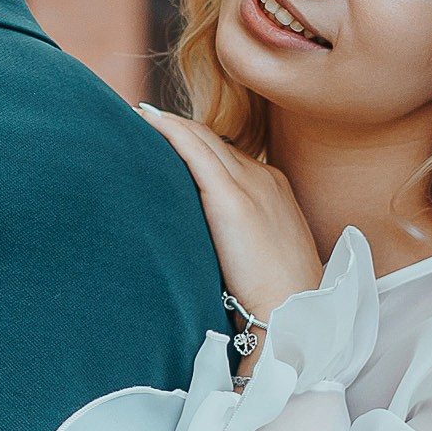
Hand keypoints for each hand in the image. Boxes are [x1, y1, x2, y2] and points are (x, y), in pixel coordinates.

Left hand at [137, 106, 325, 341]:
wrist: (294, 313)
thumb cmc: (275, 298)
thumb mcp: (260, 255)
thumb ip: (235, 236)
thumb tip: (200, 239)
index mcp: (273, 188)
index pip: (227, 153)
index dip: (194, 142)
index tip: (165, 137)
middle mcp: (263, 178)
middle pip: (213, 140)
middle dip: (178, 127)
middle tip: (141, 118)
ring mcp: (251, 184)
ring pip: (203, 139)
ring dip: (169, 124)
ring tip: (137, 117)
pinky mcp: (232, 199)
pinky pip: (195, 151)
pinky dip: (170, 130)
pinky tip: (146, 120)